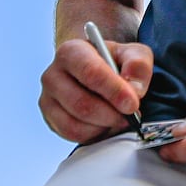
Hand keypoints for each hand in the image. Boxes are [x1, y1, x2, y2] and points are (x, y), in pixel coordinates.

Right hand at [38, 37, 152, 143]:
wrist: (98, 74)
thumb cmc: (115, 62)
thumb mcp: (133, 54)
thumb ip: (138, 65)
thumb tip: (135, 89)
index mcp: (71, 51)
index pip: (90, 72)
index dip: (114, 91)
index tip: (132, 104)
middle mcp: (53, 74)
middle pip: (81, 103)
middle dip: (111, 114)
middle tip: (131, 115)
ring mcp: (47, 98)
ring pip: (75, 123)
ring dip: (104, 126)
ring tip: (119, 119)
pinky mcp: (50, 119)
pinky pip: (72, 134)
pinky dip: (94, 134)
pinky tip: (106, 124)